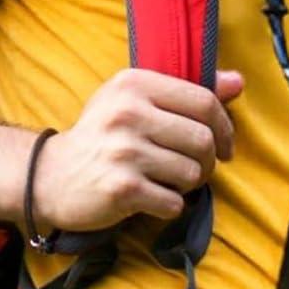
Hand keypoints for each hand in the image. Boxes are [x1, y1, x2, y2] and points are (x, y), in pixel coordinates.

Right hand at [31, 67, 244, 233]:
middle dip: (208, 161)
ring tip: (169, 181)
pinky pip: (173, 202)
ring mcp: (124, 151)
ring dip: (188, 185)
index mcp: (135, 83)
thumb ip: (187, 93)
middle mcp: (129, 113)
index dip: (224, 125)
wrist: (50, 176)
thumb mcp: (137, 100)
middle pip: (203, 139)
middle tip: (196, 169)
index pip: (203, 100)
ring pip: (192, 172)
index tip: (223, 144)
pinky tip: (152, 199)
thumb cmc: (103, 135)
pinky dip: (170, 205)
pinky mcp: (121, 188)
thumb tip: (238, 82)